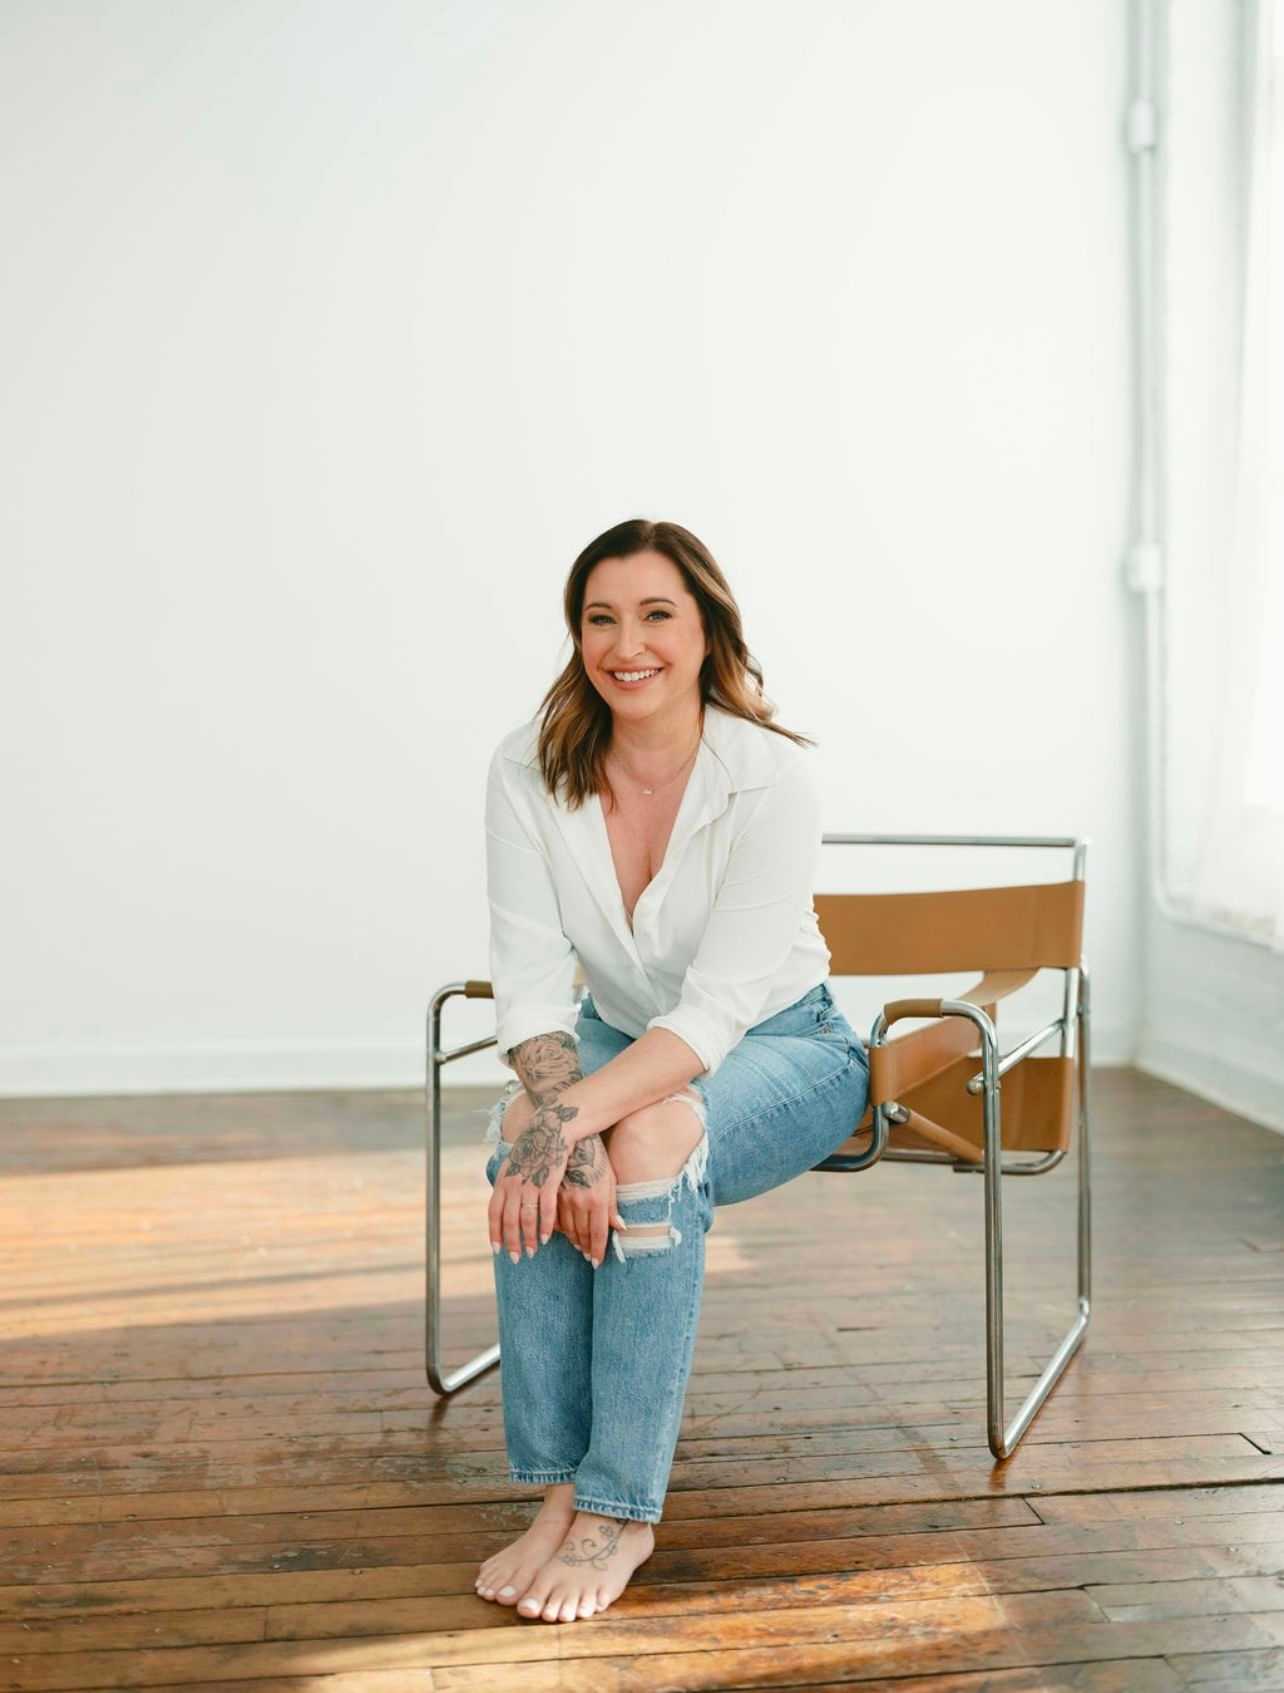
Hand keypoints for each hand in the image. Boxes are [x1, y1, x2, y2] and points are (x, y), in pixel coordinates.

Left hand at [488, 1099, 576, 1261]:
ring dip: (528, 1237)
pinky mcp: (548, 1180)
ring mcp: (530, 1182)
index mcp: (503, 1180)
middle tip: (516, 1258)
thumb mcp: (515, 1164)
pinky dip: (545, 1226)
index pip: (493, 1211)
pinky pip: (545, 1209)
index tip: (497, 1249)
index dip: (494, 1232)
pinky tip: (546, 1238)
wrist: (552, 1127)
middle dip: (511, 1241)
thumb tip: (506, 1205)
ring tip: (532, 1251)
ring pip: (526, 1217)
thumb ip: (509, 1185)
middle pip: (508, 1219)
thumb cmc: (536, 1147)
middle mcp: (513, 1183)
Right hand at [557, 1133, 625, 1266]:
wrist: (572, 1139)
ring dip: (573, 1241)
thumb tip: (621, 1227)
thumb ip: (613, 1205)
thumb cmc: (596, 1159)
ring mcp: (563, 1198)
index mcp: (597, 1198)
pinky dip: (559, 1230)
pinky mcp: (550, 1194)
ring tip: (579, 1248)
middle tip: (588, 1257)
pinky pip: (553, 1219)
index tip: (597, 1262)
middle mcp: (580, 1201)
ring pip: (567, 1229)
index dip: (598, 1249)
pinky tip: (563, 1233)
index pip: (598, 1232)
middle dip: (586, 1248)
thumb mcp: (609, 1179)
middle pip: (582, 1233)